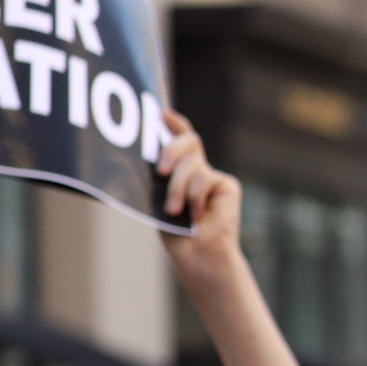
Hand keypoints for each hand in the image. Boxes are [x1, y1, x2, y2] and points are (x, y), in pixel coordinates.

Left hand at [153, 107, 243, 274]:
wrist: (197, 253)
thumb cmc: (173, 229)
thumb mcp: (157, 196)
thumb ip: (157, 175)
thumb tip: (139, 158)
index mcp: (179, 169)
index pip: (180, 138)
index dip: (175, 123)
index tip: (163, 112)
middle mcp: (198, 168)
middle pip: (188, 141)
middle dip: (171, 149)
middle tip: (160, 170)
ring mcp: (213, 175)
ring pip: (192, 165)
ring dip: (177, 188)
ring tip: (172, 209)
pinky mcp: (227, 185)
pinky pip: (204, 180)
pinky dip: (194, 198)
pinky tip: (194, 215)